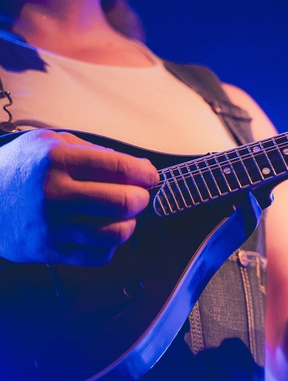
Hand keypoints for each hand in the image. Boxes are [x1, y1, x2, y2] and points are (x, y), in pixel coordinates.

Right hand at [0, 130, 157, 265]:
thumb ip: (96, 152)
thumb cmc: (25, 168)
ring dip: (129, 224)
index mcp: (59, 160)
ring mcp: (52, 226)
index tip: (150, 176)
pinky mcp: (50, 251)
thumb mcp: (53, 143)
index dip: (146, 174)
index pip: (121, 168)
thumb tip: (139, 167)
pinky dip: (111, 246)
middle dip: (141, 198)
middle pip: (124, 202)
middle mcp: (55, 194)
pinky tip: (105, 233)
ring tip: (122, 216)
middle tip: (138, 196)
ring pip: (116, 232)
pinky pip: (99, 256)